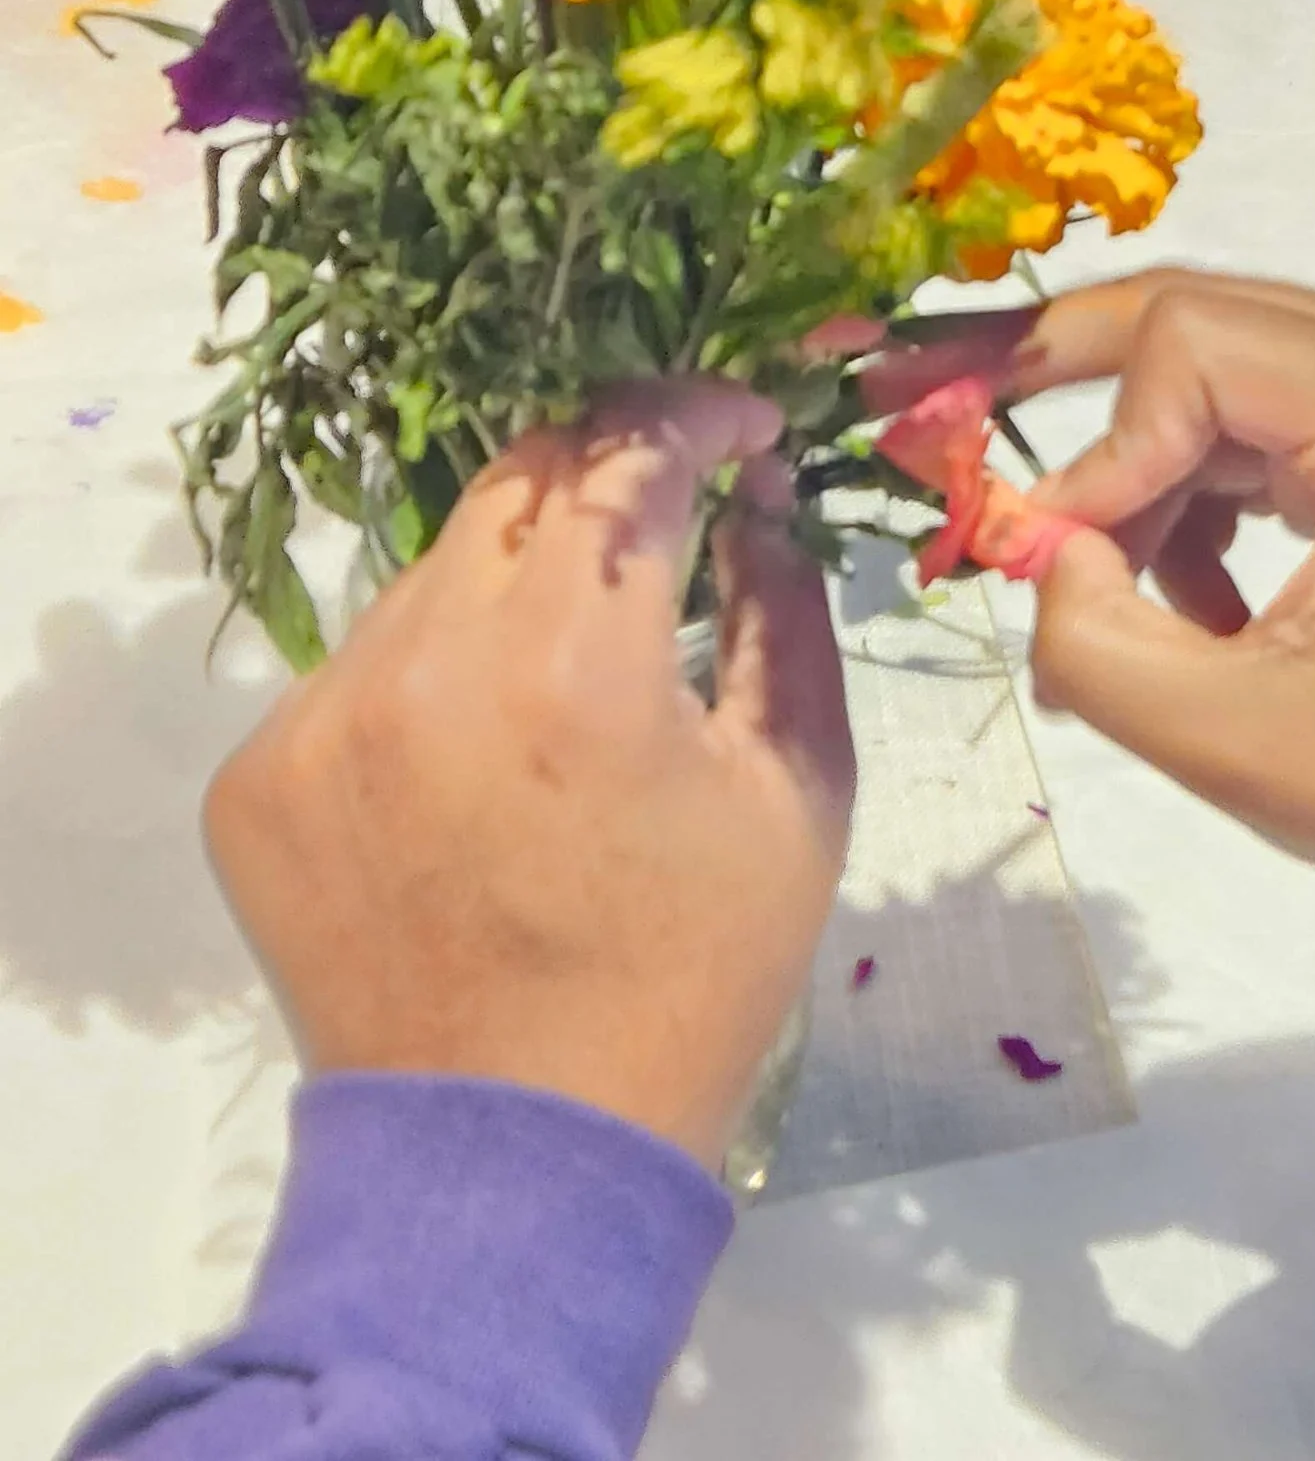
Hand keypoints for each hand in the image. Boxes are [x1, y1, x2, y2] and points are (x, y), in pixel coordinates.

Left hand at [204, 380, 853, 1170]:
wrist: (518, 1156)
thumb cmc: (691, 975)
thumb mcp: (797, 789)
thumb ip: (788, 611)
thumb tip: (756, 502)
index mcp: (578, 662)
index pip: (633, 451)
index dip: (699, 414)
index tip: (746, 425)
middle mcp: (433, 662)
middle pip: (524, 478)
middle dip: (612, 474)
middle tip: (671, 512)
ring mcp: (327, 716)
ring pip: (440, 567)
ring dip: (522, 579)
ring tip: (575, 672)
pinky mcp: (262, 775)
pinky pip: (367, 663)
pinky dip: (440, 674)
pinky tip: (487, 761)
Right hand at [1013, 269, 1314, 916]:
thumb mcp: (1228, 738)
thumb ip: (1094, 640)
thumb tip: (1039, 547)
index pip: (1198, 342)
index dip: (1107, 442)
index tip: (1064, 559)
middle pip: (1205, 320)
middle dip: (1086, 397)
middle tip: (959, 419)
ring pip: (1221, 369)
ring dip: (1146, 473)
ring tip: (1112, 594)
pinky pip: (1258, 416)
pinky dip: (1197, 494)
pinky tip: (1191, 606)